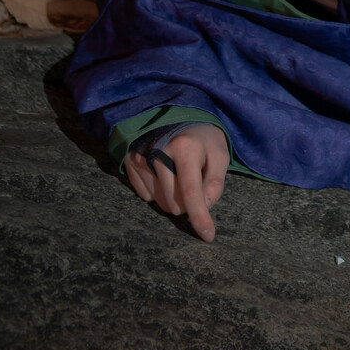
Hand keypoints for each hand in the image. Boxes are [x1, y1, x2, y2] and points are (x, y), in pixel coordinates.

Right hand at [123, 124, 227, 241]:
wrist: (176, 113)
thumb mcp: (219, 154)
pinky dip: (157, 192)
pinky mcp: (130, 161)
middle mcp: (159, 153)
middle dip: (188, 202)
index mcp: (185, 149)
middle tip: (194, 180)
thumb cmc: (202, 137)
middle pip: (175, 202)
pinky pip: (145, 195)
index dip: (199, 216)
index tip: (207, 236)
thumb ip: (215, 181)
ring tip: (179, 173)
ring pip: (159, 202)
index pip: (191, 191)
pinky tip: (164, 175)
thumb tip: (206, 206)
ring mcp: (141, 157)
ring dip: (173, 197)